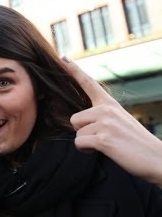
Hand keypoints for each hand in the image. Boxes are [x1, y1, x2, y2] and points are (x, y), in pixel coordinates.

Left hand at [61, 56, 161, 186]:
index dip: (73, 70)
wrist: (157, 159)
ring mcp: (105, 123)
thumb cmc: (135, 143)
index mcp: (110, 104)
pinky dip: (87, 151)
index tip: (63, 57)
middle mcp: (106, 109)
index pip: (88, 83)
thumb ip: (101, 115)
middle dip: (84, 132)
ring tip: (109, 145)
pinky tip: (105, 150)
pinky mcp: (103, 138)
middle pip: (74, 119)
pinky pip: (79, 143)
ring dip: (88, 142)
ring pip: (77, 133)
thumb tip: (79, 121)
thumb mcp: (119, 121)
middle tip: (105, 138)